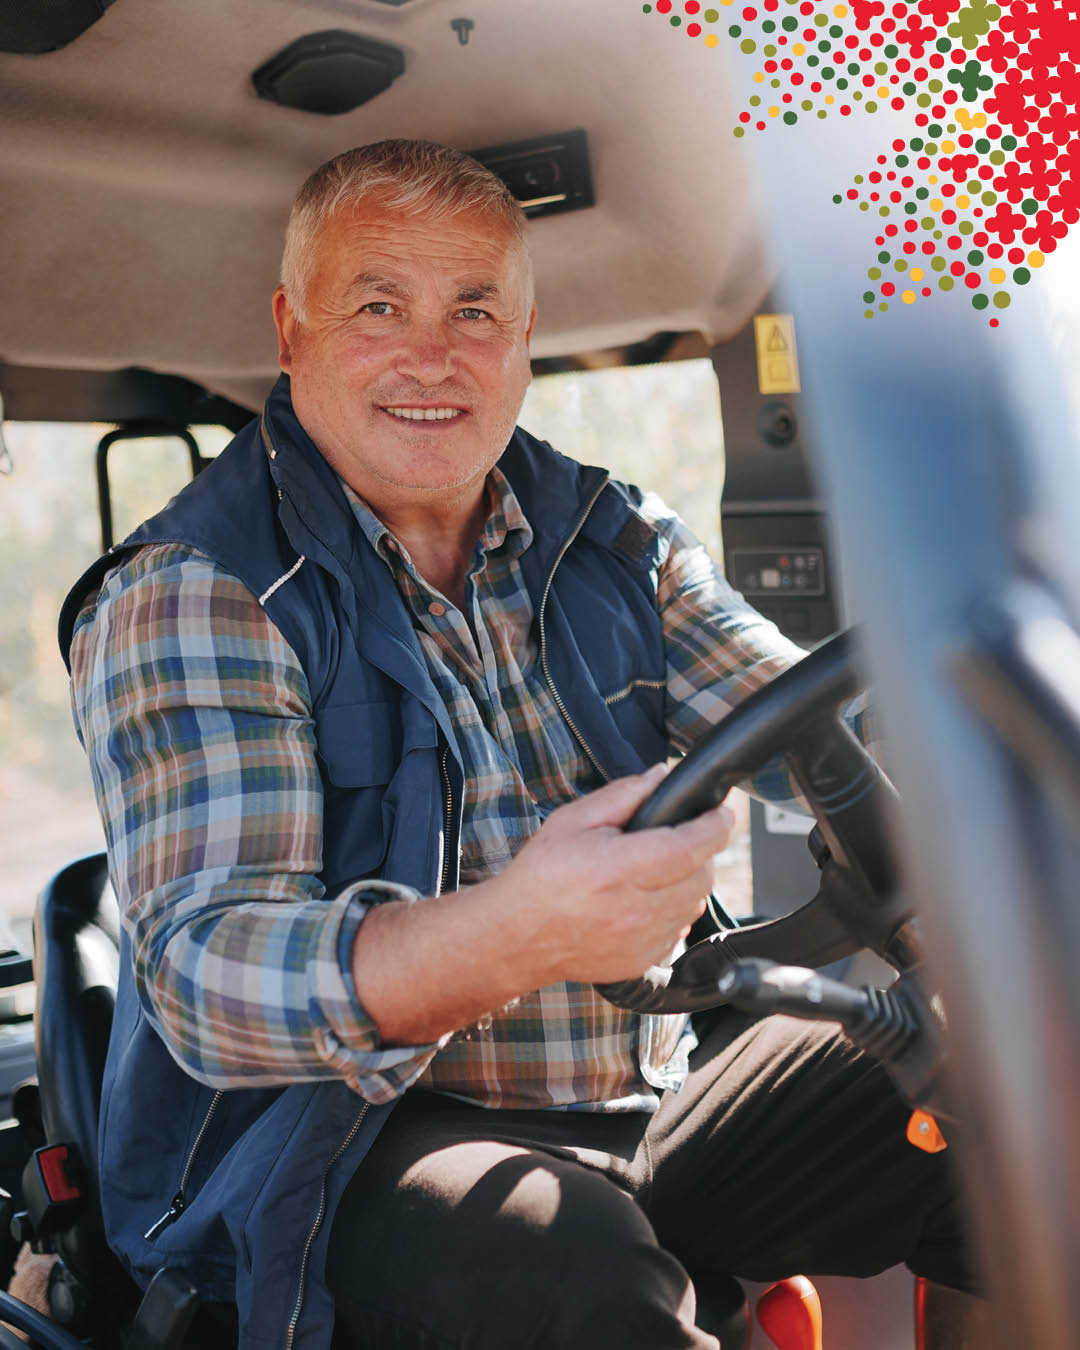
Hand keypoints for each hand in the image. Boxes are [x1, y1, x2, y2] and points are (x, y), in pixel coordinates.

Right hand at [489, 764, 734, 986]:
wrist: (516, 935)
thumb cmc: (540, 875)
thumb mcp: (573, 820)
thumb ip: (622, 795)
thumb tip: (661, 776)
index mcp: (619, 868)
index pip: (691, 846)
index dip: (716, 826)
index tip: (723, 813)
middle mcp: (636, 908)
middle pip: (702, 876)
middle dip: (701, 851)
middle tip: (681, 837)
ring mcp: (642, 940)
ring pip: (695, 903)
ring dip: (688, 881)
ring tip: (658, 868)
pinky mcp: (644, 960)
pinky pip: (680, 928)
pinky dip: (674, 910)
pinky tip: (646, 899)